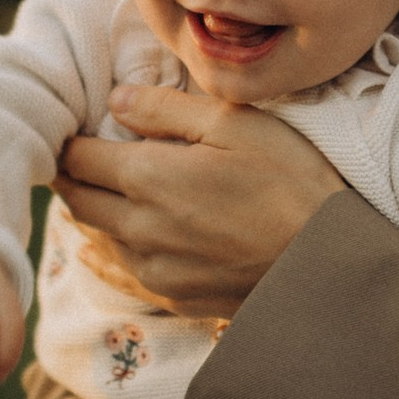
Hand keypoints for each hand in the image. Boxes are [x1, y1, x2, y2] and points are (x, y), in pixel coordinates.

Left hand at [53, 85, 347, 318]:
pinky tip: (115, 240)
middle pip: (76, 199)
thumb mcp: (236, 124)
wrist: (329, 267)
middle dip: (69, 175)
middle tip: (72, 156)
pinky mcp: (173, 297)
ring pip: (98, 236)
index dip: (68, 138)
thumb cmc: (292, 183)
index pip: (76, 157)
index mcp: (147, 177)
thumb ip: (167, 109)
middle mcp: (137, 228)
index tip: (71, 127)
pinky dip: (114, 248)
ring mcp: (153, 269)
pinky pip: (124, 270)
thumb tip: (115, 100)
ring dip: (93, 211)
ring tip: (99, 189)